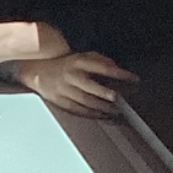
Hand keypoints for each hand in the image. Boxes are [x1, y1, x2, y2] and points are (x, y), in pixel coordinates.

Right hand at [15, 52, 135, 117]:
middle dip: (104, 93)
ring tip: (116, 111)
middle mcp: (71, 76)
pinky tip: (102, 115)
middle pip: (90, 87)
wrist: (39, 72)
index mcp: (79, 62)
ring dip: (102, 107)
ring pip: (85, 101)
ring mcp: (64, 90)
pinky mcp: (60, 101)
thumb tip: (116, 68)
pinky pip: (78, 110)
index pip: (102, 67)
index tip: (133, 78)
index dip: (119, 73)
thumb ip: (100, 60)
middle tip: (117, 98)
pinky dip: (92, 114)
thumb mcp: (82, 56)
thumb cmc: (66, 65)